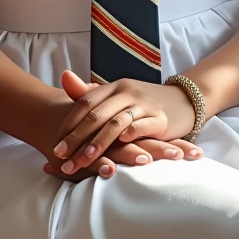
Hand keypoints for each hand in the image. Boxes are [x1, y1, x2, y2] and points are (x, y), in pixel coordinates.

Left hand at [48, 69, 200, 175]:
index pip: (85, 103)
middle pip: (97, 115)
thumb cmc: (143, 103)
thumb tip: (64, 77)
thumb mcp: (117, 95)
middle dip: (76, 138)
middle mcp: (127, 92)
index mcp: (114, 87)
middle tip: (60, 156)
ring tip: (82, 161)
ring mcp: (144, 104)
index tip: (56, 144)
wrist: (183, 101)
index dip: (69, 124)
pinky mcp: (160, 119)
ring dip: (97, 144)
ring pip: (115, 123)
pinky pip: (142, 126)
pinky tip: (118, 146)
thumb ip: (91, 92)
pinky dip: (129, 134)